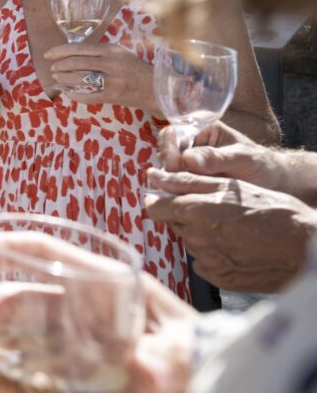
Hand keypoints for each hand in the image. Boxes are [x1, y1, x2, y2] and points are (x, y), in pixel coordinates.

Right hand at [0, 242, 196, 392]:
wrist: (214, 376)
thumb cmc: (200, 356)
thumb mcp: (179, 355)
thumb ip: (159, 366)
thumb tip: (139, 372)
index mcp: (107, 283)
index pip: (49, 252)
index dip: (6, 247)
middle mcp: (87, 306)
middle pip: (24, 296)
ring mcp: (81, 338)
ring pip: (22, 331)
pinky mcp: (79, 368)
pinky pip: (35, 365)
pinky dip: (9, 372)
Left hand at [45, 42, 155, 111]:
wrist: (156, 88)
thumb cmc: (135, 68)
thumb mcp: (119, 53)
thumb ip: (98, 52)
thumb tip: (70, 53)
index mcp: (111, 50)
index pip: (79, 48)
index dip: (60, 51)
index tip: (48, 54)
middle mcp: (111, 63)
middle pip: (76, 63)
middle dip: (60, 66)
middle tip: (53, 68)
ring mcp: (112, 81)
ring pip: (79, 79)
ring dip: (64, 79)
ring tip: (57, 78)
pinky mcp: (112, 96)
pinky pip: (87, 96)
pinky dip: (73, 94)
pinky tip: (67, 92)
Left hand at [146, 169, 316, 291]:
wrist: (304, 246)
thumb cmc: (272, 209)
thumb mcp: (230, 184)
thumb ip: (186, 181)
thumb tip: (153, 176)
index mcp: (194, 211)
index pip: (155, 209)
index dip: (162, 202)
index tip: (172, 199)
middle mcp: (195, 238)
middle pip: (175, 225)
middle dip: (187, 217)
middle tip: (217, 212)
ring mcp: (206, 260)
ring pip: (191, 242)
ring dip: (202, 235)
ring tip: (232, 230)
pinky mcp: (218, 278)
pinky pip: (204, 263)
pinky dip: (214, 255)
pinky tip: (235, 248)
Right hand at [158, 122, 297, 196]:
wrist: (273, 185)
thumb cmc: (261, 165)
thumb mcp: (242, 158)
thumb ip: (216, 158)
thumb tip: (187, 159)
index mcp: (201, 131)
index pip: (171, 136)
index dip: (169, 151)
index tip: (177, 166)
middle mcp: (190, 147)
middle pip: (164, 155)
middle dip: (169, 170)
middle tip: (182, 184)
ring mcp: (188, 166)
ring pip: (166, 174)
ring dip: (171, 185)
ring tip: (186, 195)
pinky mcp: (190, 184)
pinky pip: (174, 188)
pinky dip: (176, 195)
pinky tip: (185, 202)